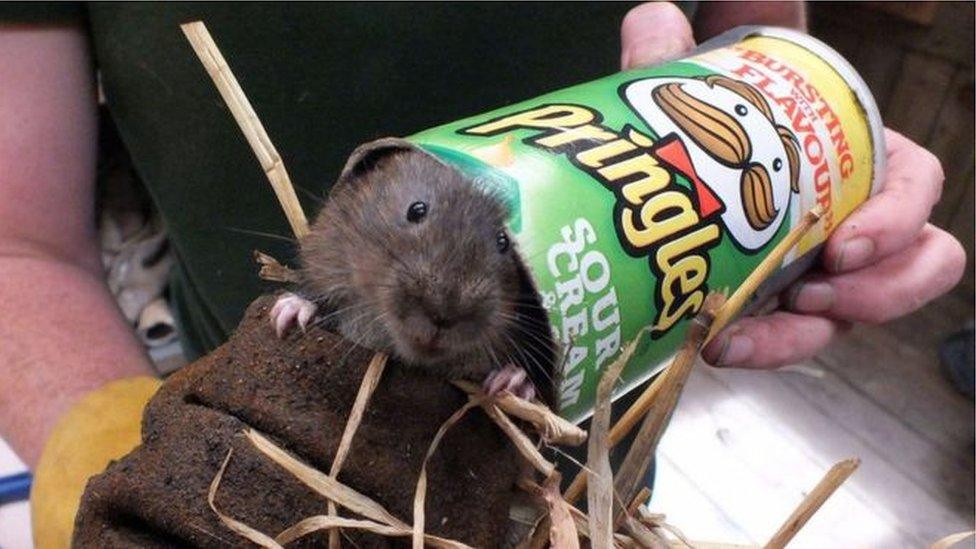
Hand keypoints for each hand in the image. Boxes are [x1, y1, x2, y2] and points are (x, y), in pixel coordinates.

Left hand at [619, 3, 966, 369]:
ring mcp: (823, 275)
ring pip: (854, 320)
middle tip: (812, 292)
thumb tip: (656, 21)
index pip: (917, 188)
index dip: (897, 221)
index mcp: (859, 164)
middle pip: (915, 269)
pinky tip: (715, 345)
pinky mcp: (781, 312)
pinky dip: (762, 350)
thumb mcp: (696, 90)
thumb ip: (678, 56)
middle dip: (878, 295)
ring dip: (807, 336)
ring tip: (748, 336)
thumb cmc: (708, 124)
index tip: (843, 244)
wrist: (676, 168)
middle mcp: (856, 226)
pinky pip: (791, 342)